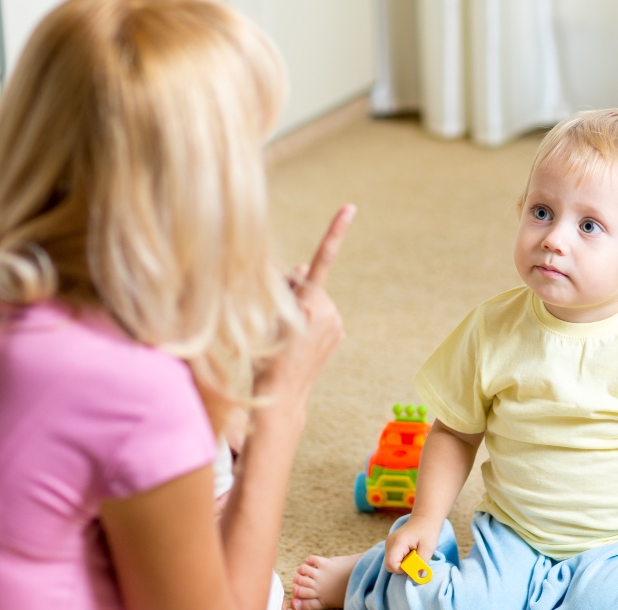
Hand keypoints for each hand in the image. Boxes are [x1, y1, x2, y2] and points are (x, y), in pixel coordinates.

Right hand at [256, 204, 354, 402]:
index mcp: (310, 302)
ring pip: (316, 299)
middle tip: (275, 313)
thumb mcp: (268, 317)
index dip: (335, 231)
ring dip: (301, 306)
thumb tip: (302, 268)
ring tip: (286, 332)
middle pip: (308, 282)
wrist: (283, 393)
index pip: (322, 259)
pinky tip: (299, 339)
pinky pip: (323, 316)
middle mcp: (329, 310)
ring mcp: (337, 323)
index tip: (350, 207)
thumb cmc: (267, 355)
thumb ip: (286, 287)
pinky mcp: (339, 333)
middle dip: (292, 288)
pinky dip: (311, 319)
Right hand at [383, 514, 442, 574]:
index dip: (402, 569)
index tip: (414, 564)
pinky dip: (402, 559)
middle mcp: (389, 543)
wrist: (425, 518)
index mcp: (397, 542)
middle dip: (403, 567)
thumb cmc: (428, 532)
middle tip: (415, 559)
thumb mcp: (428, 548)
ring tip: (414, 554)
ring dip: (403, 563)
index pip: (391, 565)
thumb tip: (416, 577)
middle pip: (390, 565)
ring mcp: (389, 543)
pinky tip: (410, 552)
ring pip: (391, 562)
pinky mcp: (391, 545)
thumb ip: (421, 563)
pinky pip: (394, 558)